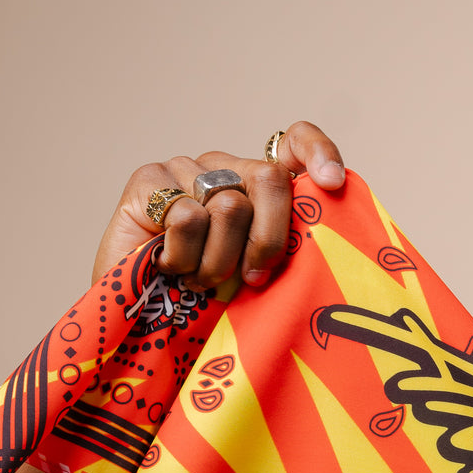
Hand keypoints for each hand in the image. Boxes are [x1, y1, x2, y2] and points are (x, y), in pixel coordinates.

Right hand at [91, 122, 345, 287]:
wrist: (140, 328)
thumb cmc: (204, 309)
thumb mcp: (257, 281)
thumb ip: (286, 250)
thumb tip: (322, 221)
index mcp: (257, 187)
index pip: (293, 144)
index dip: (318, 152)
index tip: (333, 183)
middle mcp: (225, 171)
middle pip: (270, 179)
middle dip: (268, 240)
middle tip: (251, 280)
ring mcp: (185, 170)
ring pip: (229, 205)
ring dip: (217, 261)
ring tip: (196, 280)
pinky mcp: (148, 180)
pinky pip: (187, 215)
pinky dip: (182, 255)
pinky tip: (166, 265)